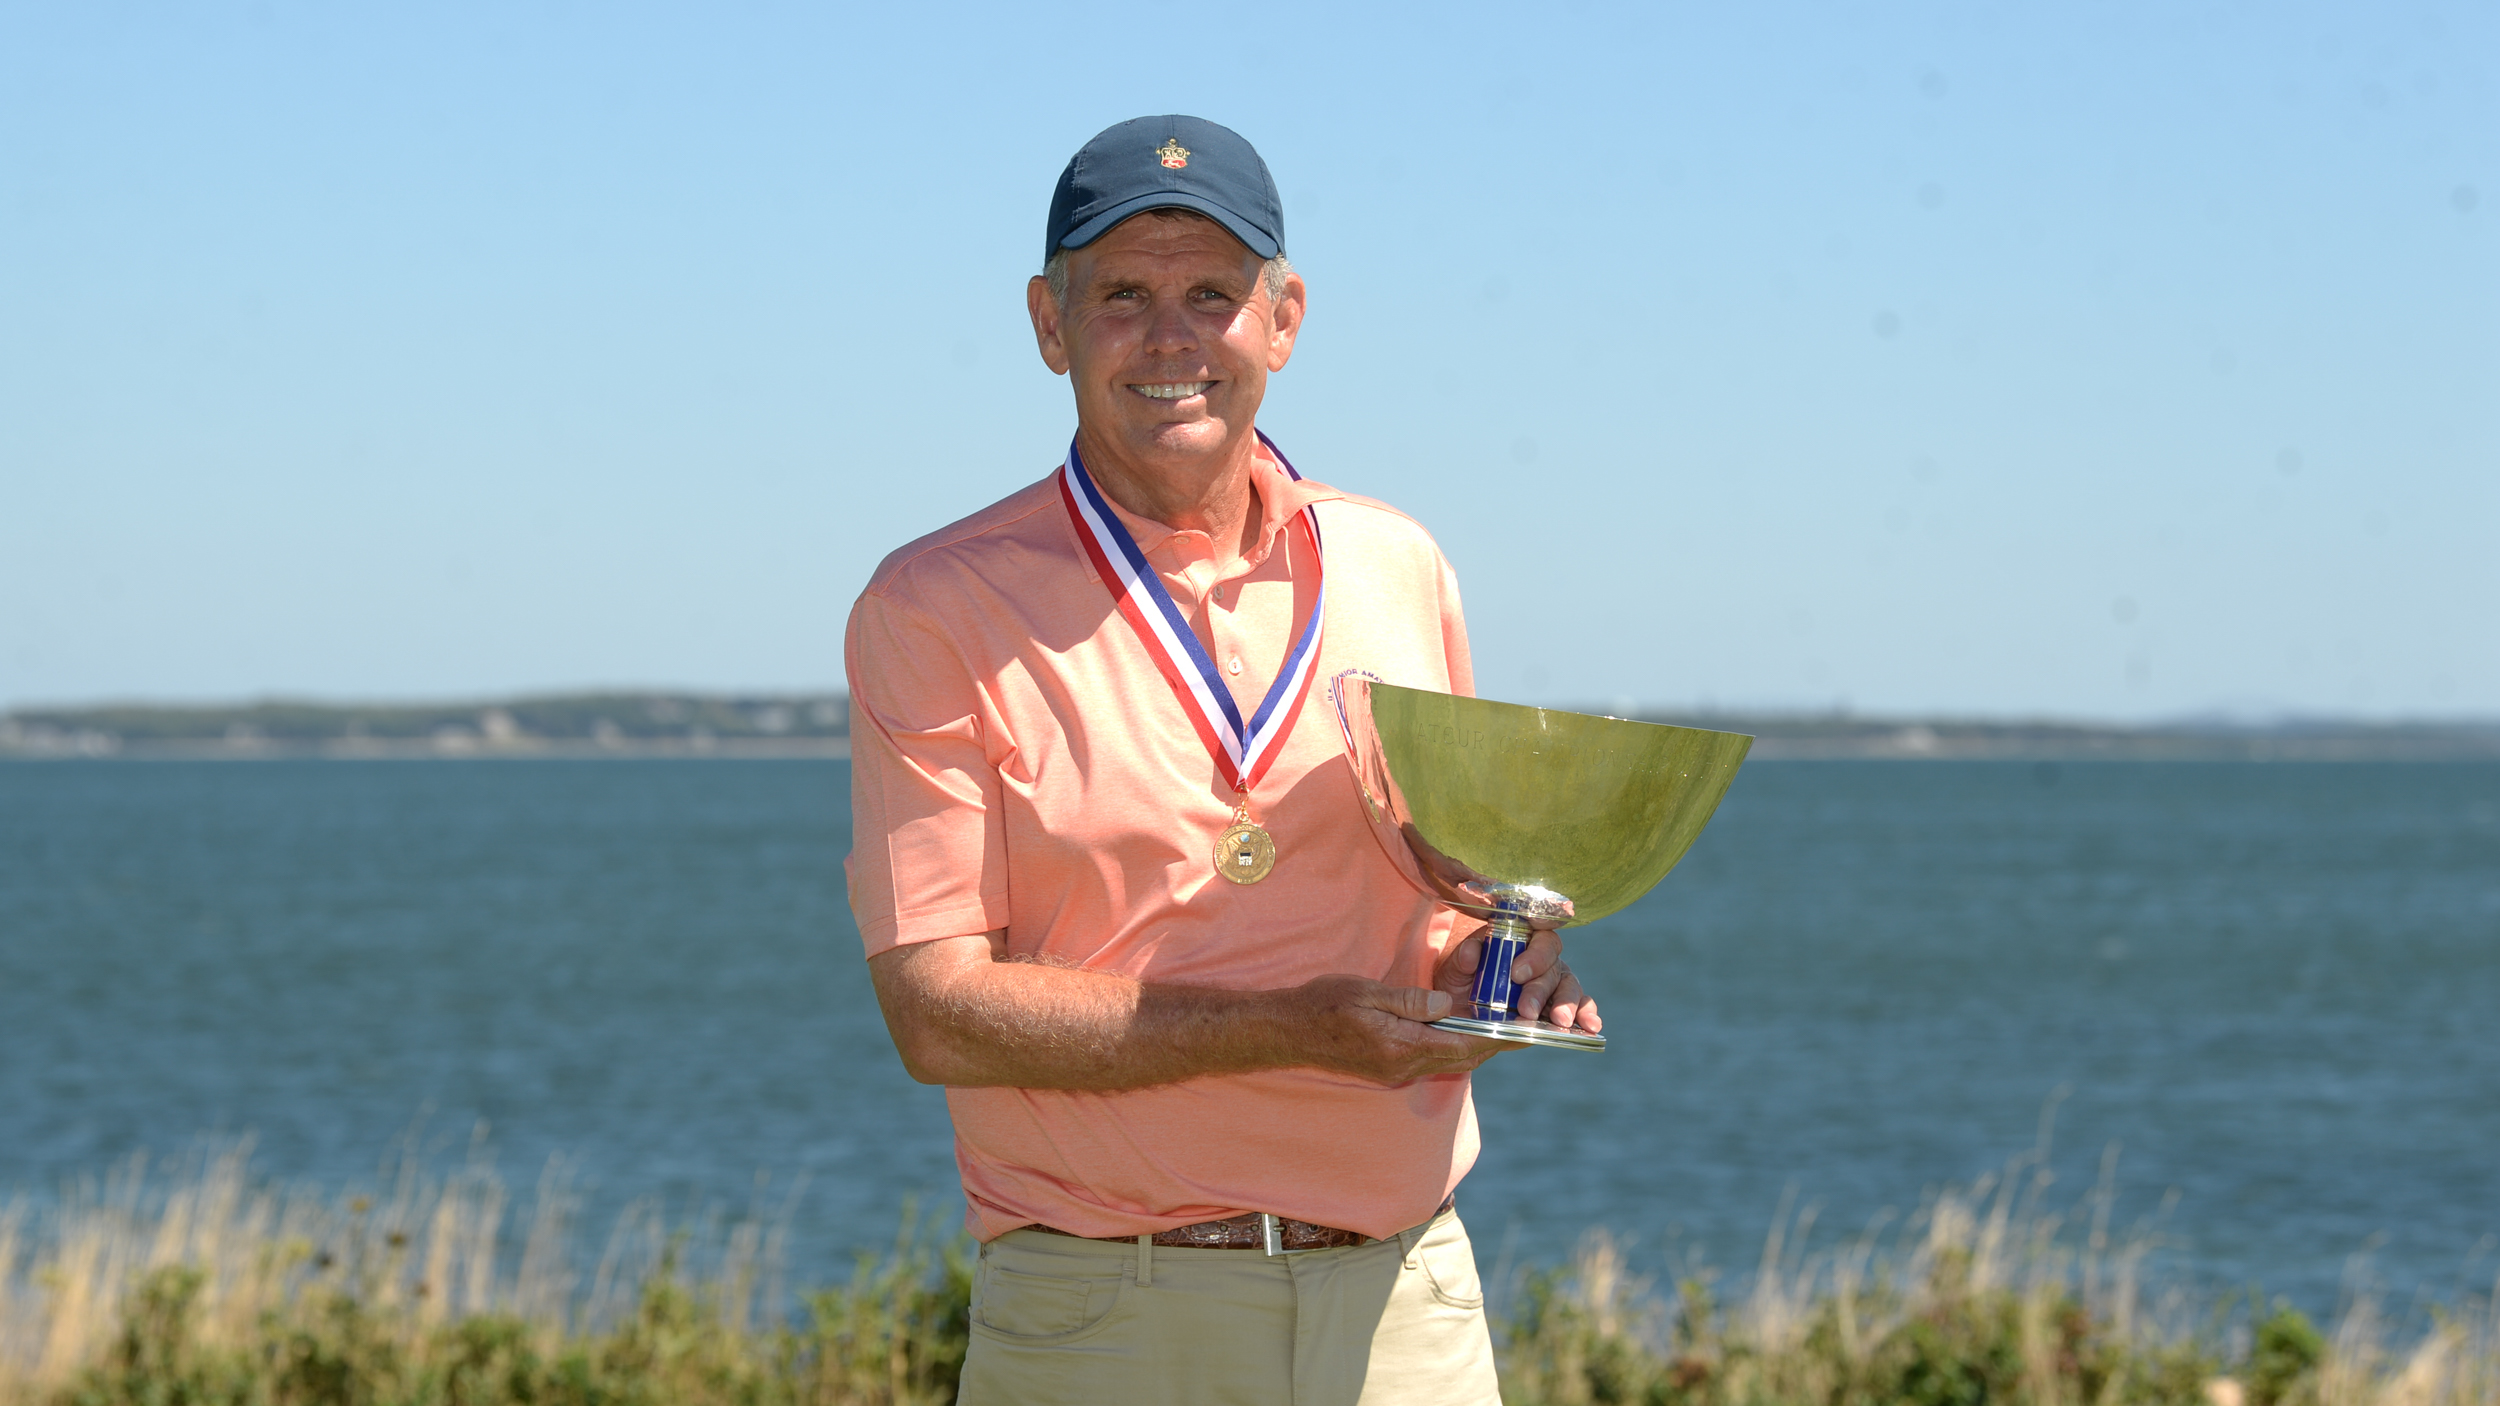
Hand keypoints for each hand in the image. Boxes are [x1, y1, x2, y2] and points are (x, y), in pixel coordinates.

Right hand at [1289, 975, 1507, 1084]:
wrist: (1288, 1032)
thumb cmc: (1324, 1005)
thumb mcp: (1367, 992)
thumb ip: (1410, 1001)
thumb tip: (1448, 1005)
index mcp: (1400, 1045)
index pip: (1461, 1045)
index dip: (1496, 1039)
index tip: (1523, 1032)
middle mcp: (1402, 1065)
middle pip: (1460, 1058)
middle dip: (1492, 1045)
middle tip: (1521, 1028)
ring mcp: (1394, 1071)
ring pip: (1447, 1062)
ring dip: (1473, 1047)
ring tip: (1498, 1029)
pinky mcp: (1387, 1070)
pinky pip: (1430, 1062)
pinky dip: (1451, 1049)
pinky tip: (1458, 1033)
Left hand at [1436, 925, 1602, 1034]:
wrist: (1463, 1015)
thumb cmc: (1461, 982)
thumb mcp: (1454, 969)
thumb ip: (1463, 958)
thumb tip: (1472, 953)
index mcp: (1519, 941)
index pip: (1538, 937)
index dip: (1533, 954)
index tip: (1517, 973)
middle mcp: (1541, 960)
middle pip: (1554, 966)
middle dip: (1542, 989)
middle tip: (1527, 1009)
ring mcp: (1554, 984)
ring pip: (1569, 986)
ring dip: (1567, 1004)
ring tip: (1560, 1021)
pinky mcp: (1559, 1008)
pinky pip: (1581, 1007)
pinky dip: (1587, 1015)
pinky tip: (1590, 1028)